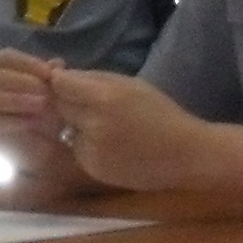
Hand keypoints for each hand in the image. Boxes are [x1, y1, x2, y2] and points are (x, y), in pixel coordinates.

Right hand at [0, 50, 79, 184]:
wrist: (53, 149)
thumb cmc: (54, 115)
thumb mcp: (60, 92)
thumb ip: (56, 76)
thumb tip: (56, 64)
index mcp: (3, 72)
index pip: (4, 58)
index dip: (26, 63)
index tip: (50, 74)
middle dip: (22, 82)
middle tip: (47, 92)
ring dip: (17, 100)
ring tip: (43, 106)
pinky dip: (11, 121)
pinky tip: (32, 123)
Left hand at [16, 67, 203, 194]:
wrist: (185, 155)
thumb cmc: (161, 113)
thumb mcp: (131, 85)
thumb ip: (92, 78)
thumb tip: (57, 74)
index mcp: (104, 98)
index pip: (60, 84)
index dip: (60, 80)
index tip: (67, 79)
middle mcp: (92, 125)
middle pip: (58, 106)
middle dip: (68, 101)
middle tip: (92, 102)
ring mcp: (90, 150)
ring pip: (65, 128)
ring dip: (77, 123)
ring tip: (109, 126)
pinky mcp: (92, 168)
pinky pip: (77, 148)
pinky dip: (87, 143)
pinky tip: (113, 145)